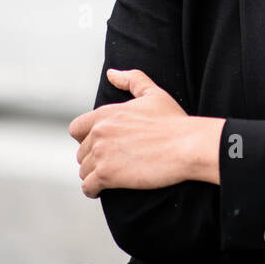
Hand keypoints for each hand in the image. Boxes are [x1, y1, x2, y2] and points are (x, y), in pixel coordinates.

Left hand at [70, 68, 201, 197]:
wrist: (188, 145)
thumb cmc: (174, 121)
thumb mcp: (154, 94)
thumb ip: (131, 80)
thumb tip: (111, 73)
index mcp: (106, 113)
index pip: (76, 129)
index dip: (86, 138)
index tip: (102, 145)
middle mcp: (98, 132)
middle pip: (81, 152)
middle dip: (94, 159)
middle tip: (114, 163)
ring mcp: (101, 154)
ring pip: (84, 170)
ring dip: (94, 175)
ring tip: (111, 177)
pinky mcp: (106, 175)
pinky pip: (88, 187)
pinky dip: (93, 190)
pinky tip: (103, 190)